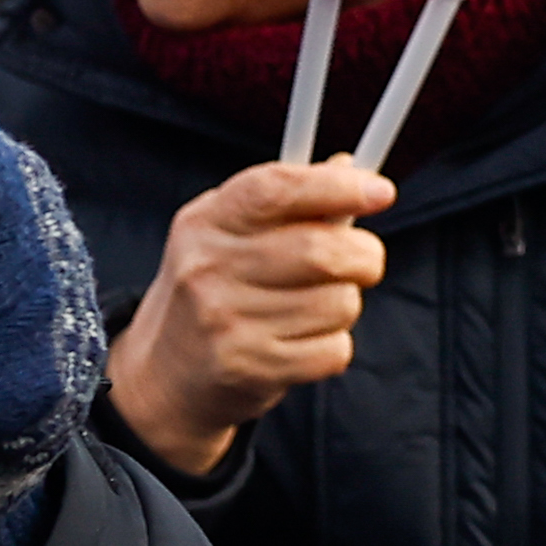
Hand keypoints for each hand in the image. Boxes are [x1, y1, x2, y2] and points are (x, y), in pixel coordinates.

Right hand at [107, 158, 395, 478]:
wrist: (162, 377)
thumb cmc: (215, 292)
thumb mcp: (231, 234)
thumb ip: (288, 201)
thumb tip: (349, 168)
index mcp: (205, 223)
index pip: (275, 189)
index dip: (337, 186)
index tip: (382, 191)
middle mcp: (207, 269)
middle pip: (323, 250)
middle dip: (364, 256)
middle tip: (363, 261)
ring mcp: (224, 322)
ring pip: (340, 302)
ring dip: (345, 305)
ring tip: (312, 309)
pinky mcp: (248, 369)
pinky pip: (335, 349)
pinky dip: (333, 346)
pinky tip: (301, 344)